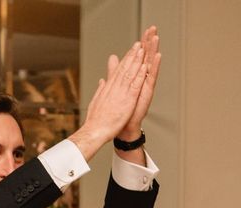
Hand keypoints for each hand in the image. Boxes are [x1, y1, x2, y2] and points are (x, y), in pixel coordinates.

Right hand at [69, 39, 148, 159]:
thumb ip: (101, 89)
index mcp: (107, 88)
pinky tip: (145, 66)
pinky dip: (140, 74)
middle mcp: (113, 87)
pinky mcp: (127, 99)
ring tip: (143, 49)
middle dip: (132, 55)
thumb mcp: (97, 100)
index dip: (125, 59)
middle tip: (139, 43)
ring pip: (130, 73)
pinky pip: (135, 85)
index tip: (131, 50)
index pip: (118, 71)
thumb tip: (102, 81)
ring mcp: (120, 92)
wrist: (94, 131)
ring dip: (137, 60)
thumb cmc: (95, 120)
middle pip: (124, 68)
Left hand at [116, 26, 160, 139]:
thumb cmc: (120, 109)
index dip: (141, 45)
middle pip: (145, 58)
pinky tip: (157, 56)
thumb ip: (114, 71)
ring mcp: (144, 86)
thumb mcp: (116, 85)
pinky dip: (154, 67)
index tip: (144, 32)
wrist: (122, 126)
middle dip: (148, 43)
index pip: (138, 58)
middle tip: (152, 28)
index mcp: (133, 78)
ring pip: (150, 65)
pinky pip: (151, 77)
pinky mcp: (146, 92)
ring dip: (153, 50)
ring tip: (155, 37)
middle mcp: (141, 80)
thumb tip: (112, 59)